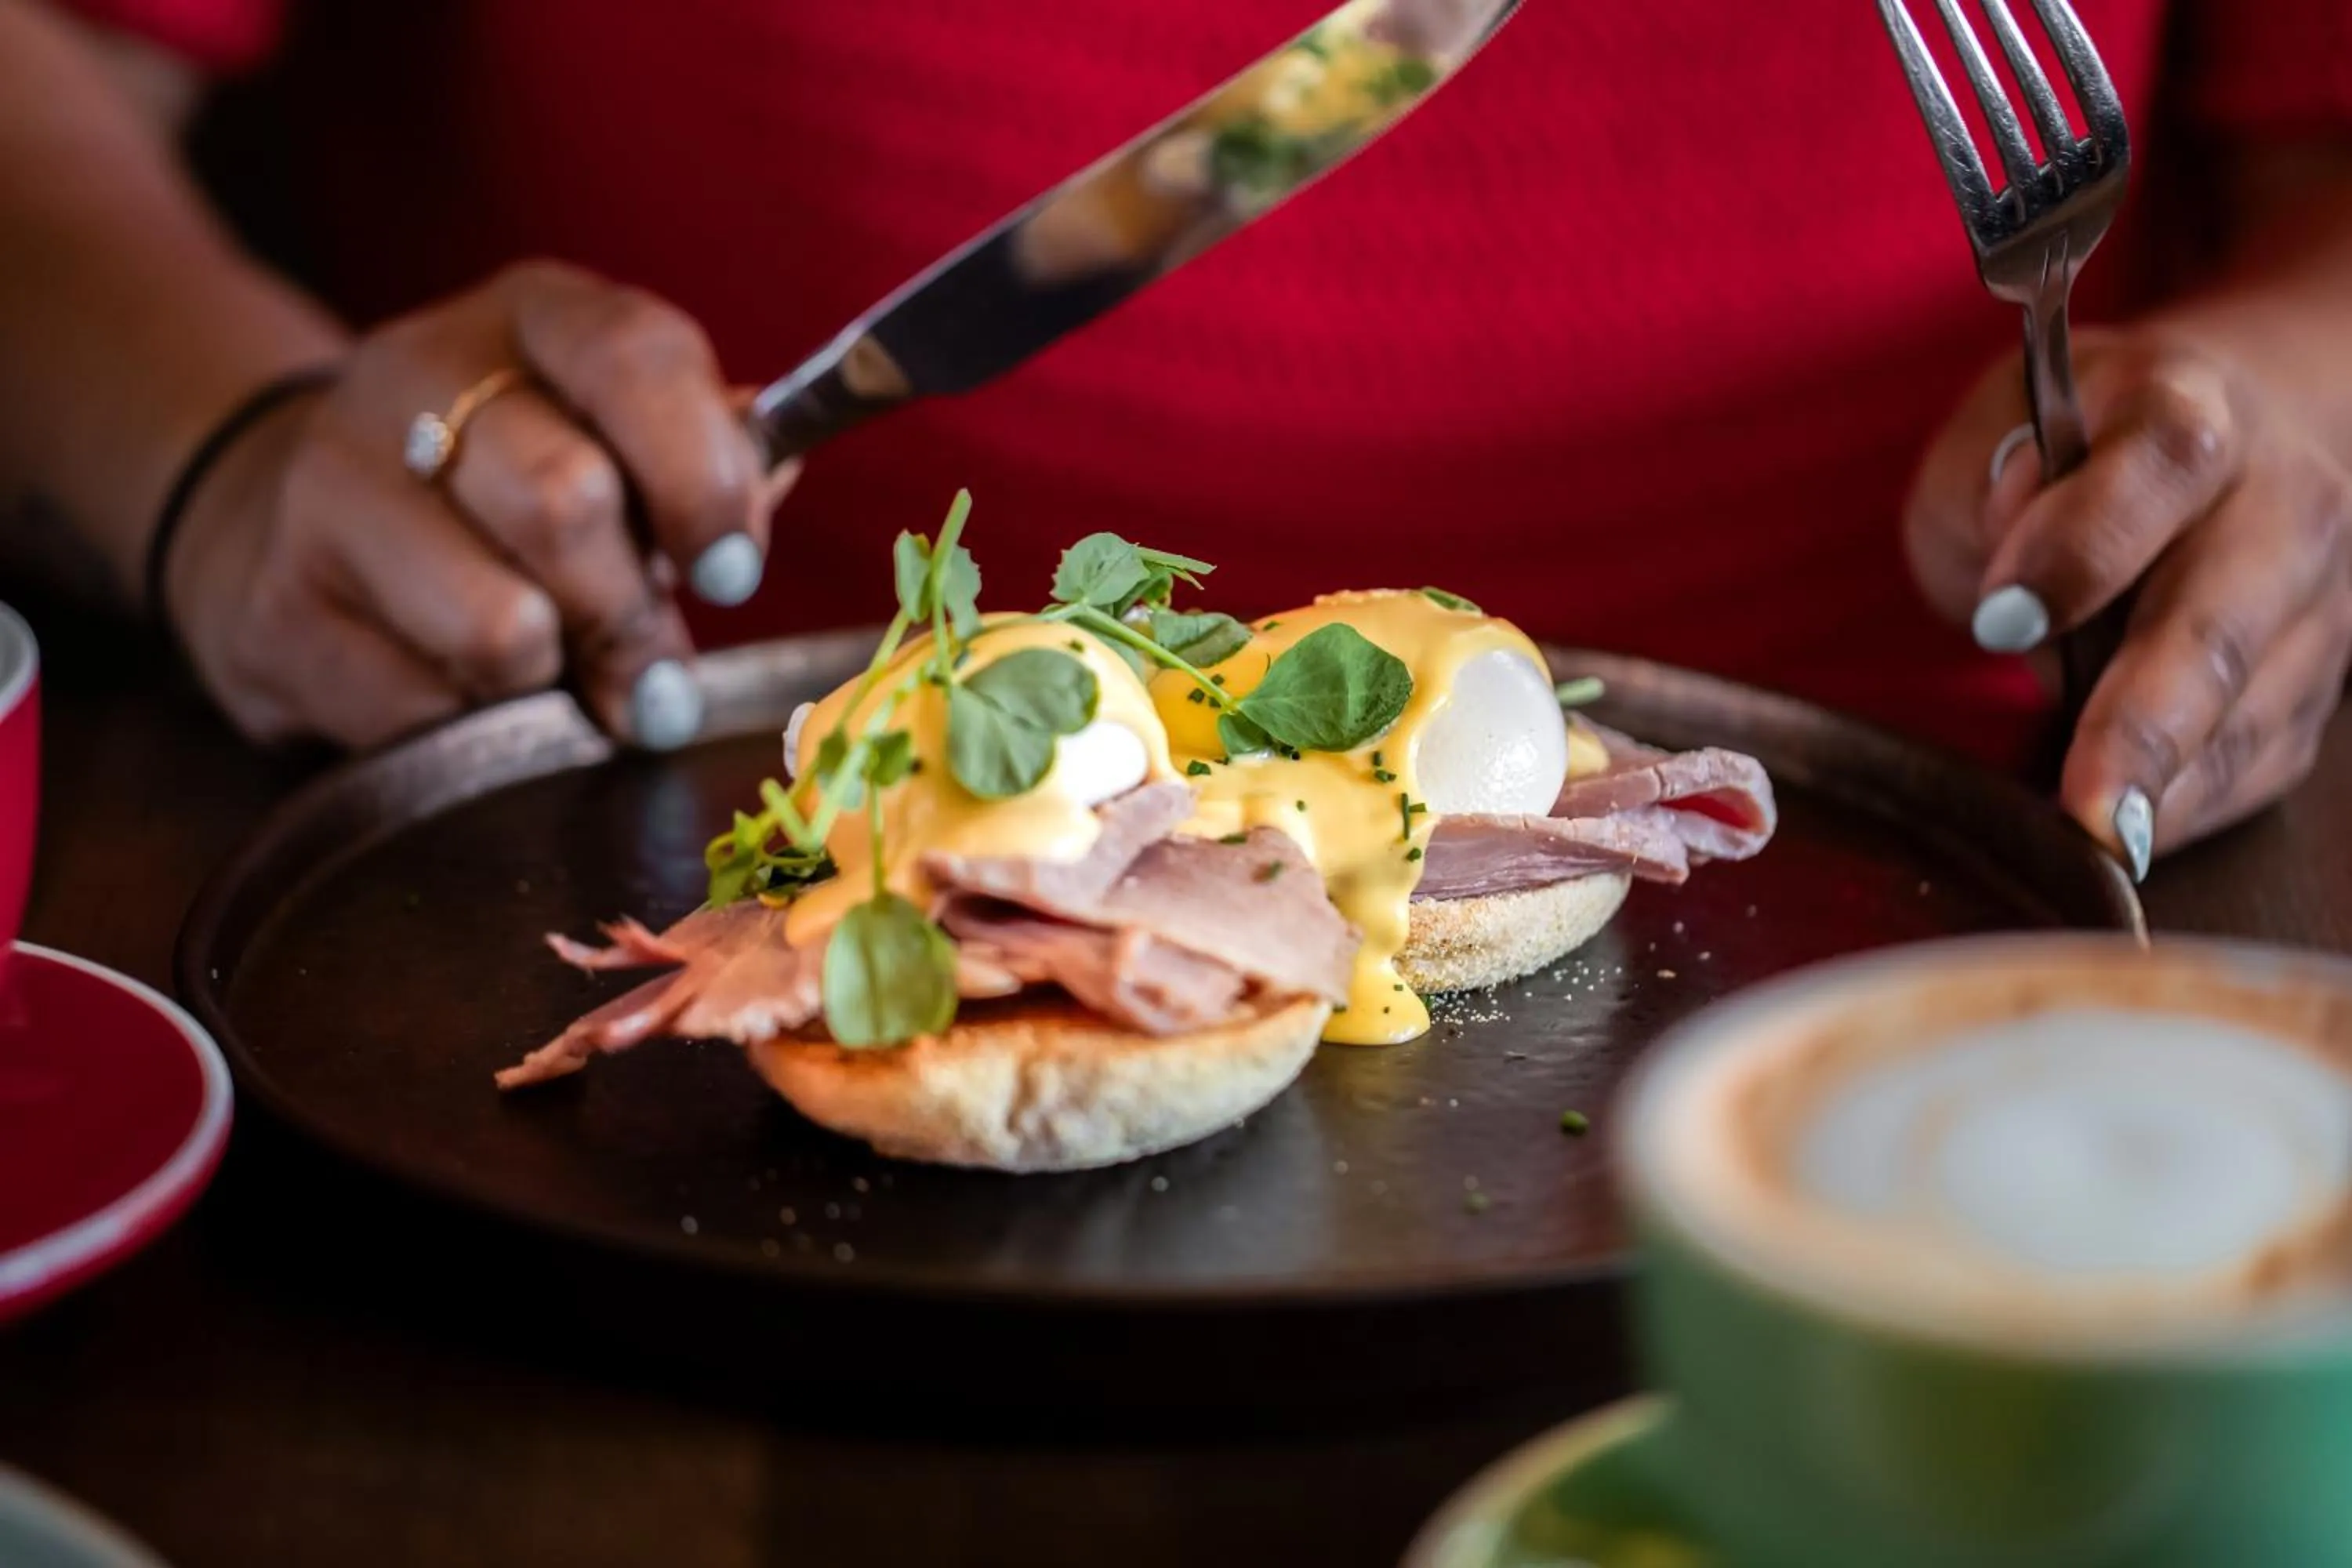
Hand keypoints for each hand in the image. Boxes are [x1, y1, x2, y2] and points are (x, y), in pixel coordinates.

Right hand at [163, 260, 798, 749]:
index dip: (702, 481)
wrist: (308, 529)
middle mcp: (417, 373)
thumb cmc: (518, 492)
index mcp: (534, 315)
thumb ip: (707, 466)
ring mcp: (330, 484)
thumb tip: (770, 484)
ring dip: (558, 685)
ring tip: (561, 682)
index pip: (635, 359)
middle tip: (652, 670)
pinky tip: (474, 701)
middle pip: (566, 502)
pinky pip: (426, 713)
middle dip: (632, 615)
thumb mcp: (621, 445)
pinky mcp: (279, 606)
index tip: (732, 573)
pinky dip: (478, 733)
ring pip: (498, 626)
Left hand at [1905, 327, 2351, 876]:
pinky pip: (2261, 764)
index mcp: (2186, 411)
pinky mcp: (2315, 686)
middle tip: (2088, 806)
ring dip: (2173, 788)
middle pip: (2222, 622)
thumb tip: (2018, 557)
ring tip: (2103, 843)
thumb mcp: (1994, 428)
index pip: (2157, 467)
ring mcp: (2315, 602)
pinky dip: (2192, 810)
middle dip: (2150, 722)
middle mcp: (2280, 502)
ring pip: (2255, 712)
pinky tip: (2134, 839)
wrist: (2215, 447)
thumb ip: (1988, 482)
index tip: (2001, 619)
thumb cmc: (2068, 450)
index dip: (2080, 546)